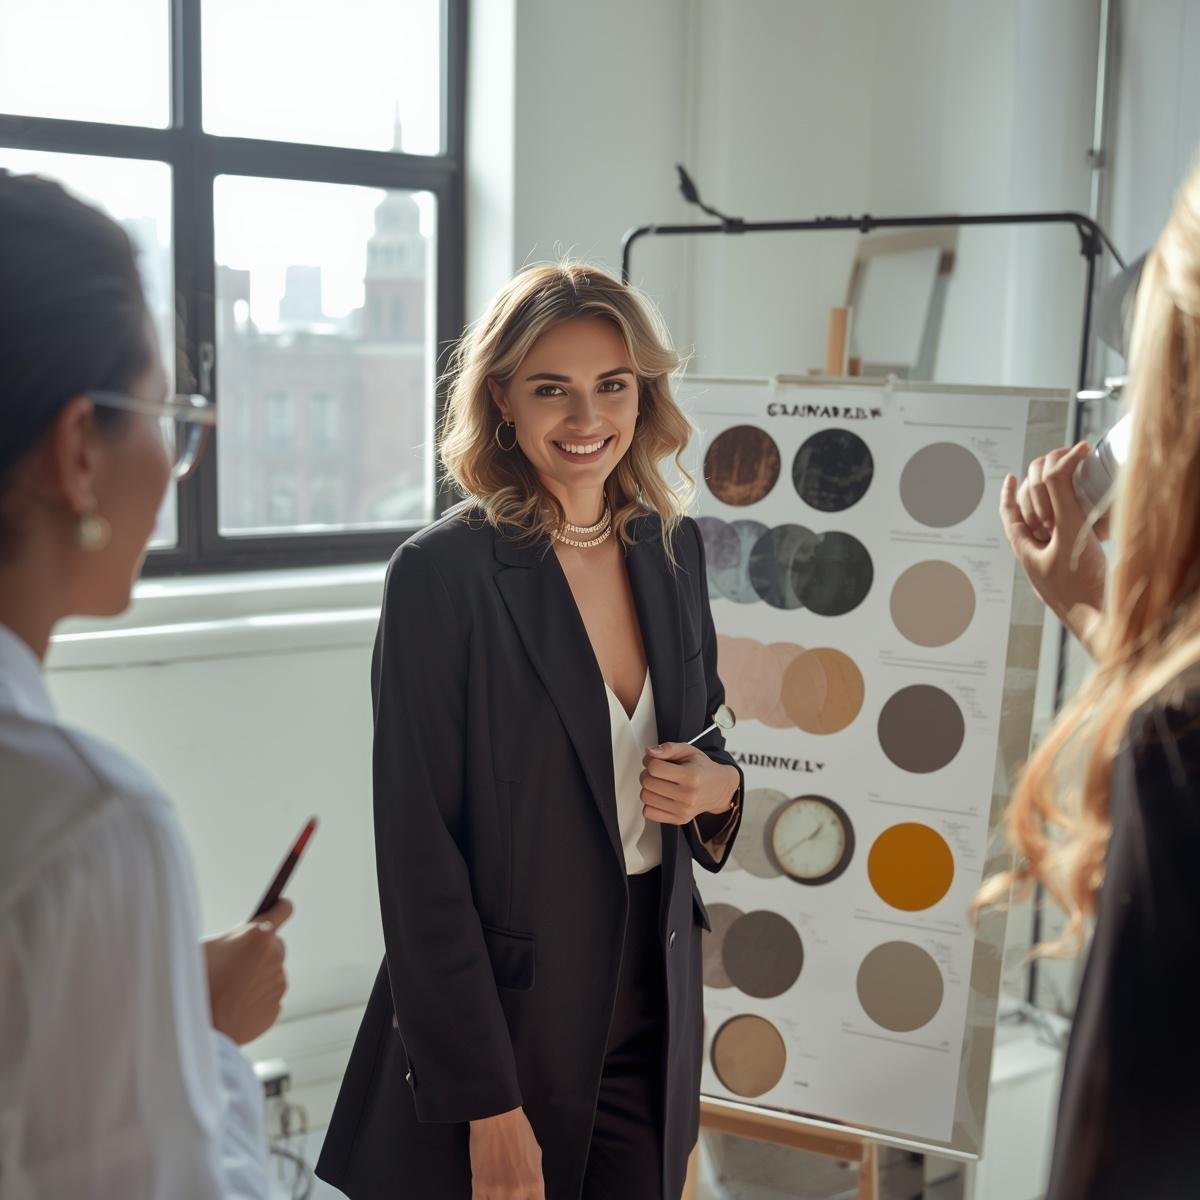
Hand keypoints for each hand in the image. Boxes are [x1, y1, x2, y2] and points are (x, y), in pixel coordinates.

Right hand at [202, 899, 291, 1045]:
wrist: (199, 1029)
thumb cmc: (197, 983)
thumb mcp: (207, 947)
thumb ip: (234, 936)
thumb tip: (246, 935)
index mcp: (259, 936)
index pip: (283, 910)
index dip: (280, 907)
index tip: (280, 906)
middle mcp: (275, 957)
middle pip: (274, 946)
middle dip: (260, 950)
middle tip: (235, 963)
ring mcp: (278, 984)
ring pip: (270, 973)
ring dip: (256, 977)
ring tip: (228, 990)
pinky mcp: (275, 1008)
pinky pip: (267, 998)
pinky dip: (255, 1000)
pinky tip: (234, 1006)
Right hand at [469, 1107, 543, 1198]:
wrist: (496, 1117)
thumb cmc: (516, 1131)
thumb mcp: (536, 1156)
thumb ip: (535, 1180)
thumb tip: (532, 1194)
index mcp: (535, 1184)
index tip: (525, 1198)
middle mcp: (518, 1192)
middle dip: (513, 1198)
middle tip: (509, 1189)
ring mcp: (497, 1192)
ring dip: (497, 1198)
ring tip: (497, 1187)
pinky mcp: (479, 1188)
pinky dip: (484, 1199)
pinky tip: (486, 1194)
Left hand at [640, 742, 738, 824]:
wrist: (719, 789)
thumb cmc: (702, 769)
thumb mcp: (689, 751)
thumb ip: (669, 748)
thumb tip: (650, 752)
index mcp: (691, 776)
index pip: (654, 768)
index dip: (650, 761)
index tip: (655, 761)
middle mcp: (688, 795)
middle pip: (648, 782)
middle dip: (647, 773)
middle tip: (656, 772)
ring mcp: (683, 810)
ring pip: (645, 797)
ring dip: (648, 788)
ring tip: (658, 783)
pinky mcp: (679, 820)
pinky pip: (648, 813)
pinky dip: (650, 803)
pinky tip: (660, 796)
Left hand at [1001, 441, 1106, 658]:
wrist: (1103, 623)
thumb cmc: (1082, 584)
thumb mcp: (1070, 532)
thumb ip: (1063, 497)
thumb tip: (1057, 466)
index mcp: (1025, 551)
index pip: (1010, 515)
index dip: (1009, 493)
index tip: (1010, 476)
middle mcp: (1036, 560)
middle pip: (1028, 520)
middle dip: (1038, 496)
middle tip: (1053, 477)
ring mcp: (1054, 569)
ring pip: (1050, 533)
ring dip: (1058, 511)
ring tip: (1071, 495)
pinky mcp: (1073, 576)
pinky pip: (1068, 546)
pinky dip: (1075, 529)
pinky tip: (1091, 526)